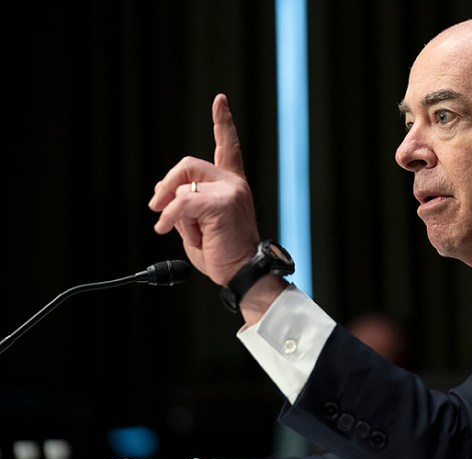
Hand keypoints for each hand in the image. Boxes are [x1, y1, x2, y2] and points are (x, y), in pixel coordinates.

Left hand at [148, 93, 260, 286]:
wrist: (243, 272)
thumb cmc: (223, 253)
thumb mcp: (197, 224)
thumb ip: (186, 204)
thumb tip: (163, 196)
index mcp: (232, 184)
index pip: (227, 147)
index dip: (223, 122)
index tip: (220, 100)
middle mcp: (234, 182)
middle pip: (187, 165)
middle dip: (166, 185)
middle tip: (154, 207)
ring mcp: (231, 191)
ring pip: (182, 188)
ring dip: (173, 213)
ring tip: (188, 232)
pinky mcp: (223, 203)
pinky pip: (181, 203)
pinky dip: (168, 218)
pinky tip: (164, 229)